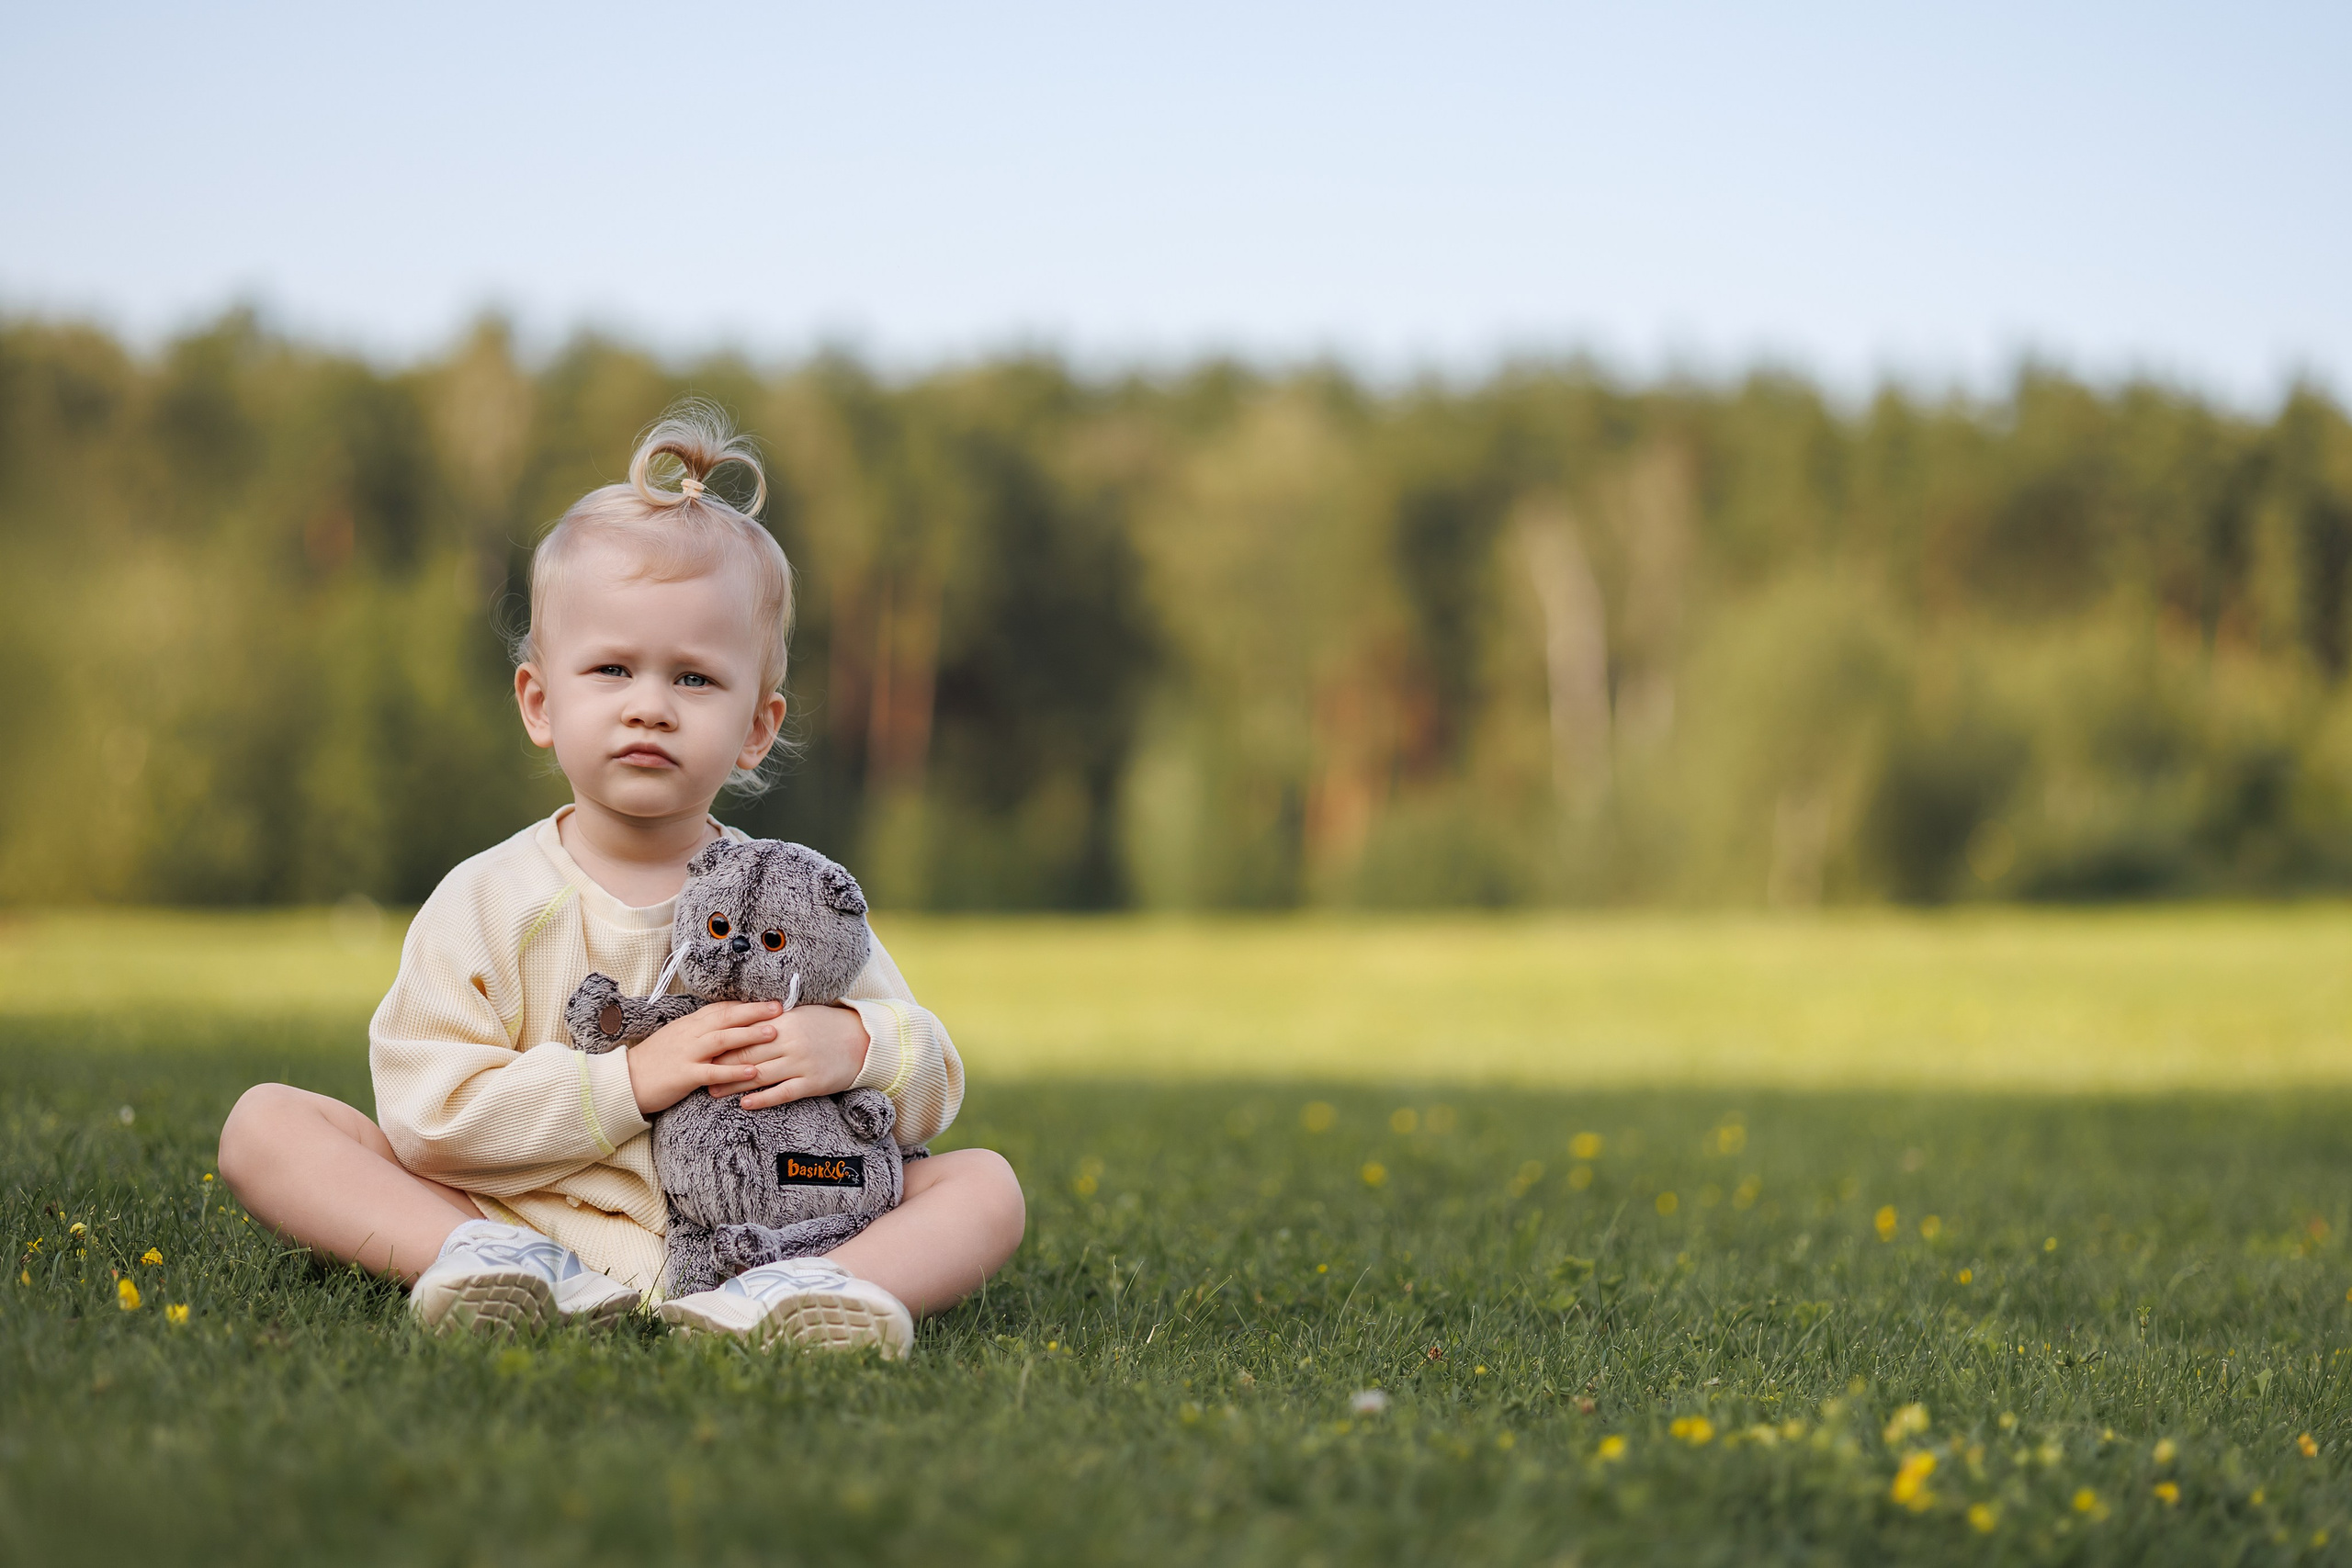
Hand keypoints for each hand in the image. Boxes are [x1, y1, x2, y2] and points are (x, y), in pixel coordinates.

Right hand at [626, 1001, 784, 1114]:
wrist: (625, 1081)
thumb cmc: (654, 1060)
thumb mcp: (676, 1037)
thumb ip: (699, 1029)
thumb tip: (724, 1023)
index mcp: (689, 1024)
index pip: (721, 1008)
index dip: (746, 1004)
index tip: (769, 1001)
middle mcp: (690, 1034)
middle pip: (726, 1017)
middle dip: (755, 1012)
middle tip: (780, 1008)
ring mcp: (687, 1054)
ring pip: (723, 1039)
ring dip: (749, 1035)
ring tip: (774, 1033)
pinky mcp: (684, 1075)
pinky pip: (713, 1072)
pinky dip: (734, 1072)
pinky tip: (753, 1071)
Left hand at [710, 1003, 871, 1109]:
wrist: (863, 1041)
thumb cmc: (827, 1025)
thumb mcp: (800, 1014)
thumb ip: (773, 1018)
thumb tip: (741, 1022)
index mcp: (785, 1021)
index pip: (745, 1032)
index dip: (722, 1041)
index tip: (703, 1048)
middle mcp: (791, 1042)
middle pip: (747, 1055)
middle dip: (720, 1065)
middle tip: (698, 1073)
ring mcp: (801, 1063)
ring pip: (760, 1076)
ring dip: (733, 1085)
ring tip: (712, 1091)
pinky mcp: (812, 1083)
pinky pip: (782, 1093)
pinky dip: (762, 1099)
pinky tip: (745, 1104)